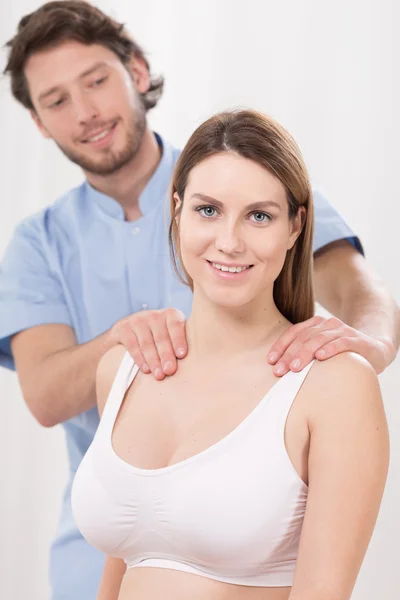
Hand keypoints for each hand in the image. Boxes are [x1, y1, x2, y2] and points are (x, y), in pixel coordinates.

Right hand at [110, 308, 186, 379]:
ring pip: (147, 343)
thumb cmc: (158, 337)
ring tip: (159, 375)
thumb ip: (181, 344)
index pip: (176, 325)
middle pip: (161, 337)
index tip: (182, 355)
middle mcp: (154, 315)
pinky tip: (145, 370)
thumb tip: (196, 364)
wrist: (128, 331)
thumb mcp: (171, 334)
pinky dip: (139, 358)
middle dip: (166, 355)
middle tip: (170, 371)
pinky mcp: (124, 328)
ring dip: (153, 360)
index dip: (179, 340)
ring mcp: (138, 320)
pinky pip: (132, 345)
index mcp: (171, 314)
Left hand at [267, 315, 394, 375]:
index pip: (293, 333)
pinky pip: (341, 342)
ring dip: (305, 353)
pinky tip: (320, 358)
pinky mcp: (356, 340)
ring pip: (319, 339)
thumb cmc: (340, 354)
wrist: (374, 350)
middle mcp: (327, 324)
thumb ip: (303, 355)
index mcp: (315, 325)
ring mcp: (342, 330)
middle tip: (279, 371)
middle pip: (304, 338)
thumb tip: (278, 369)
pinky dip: (330, 348)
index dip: (280, 346)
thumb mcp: (320, 352)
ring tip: (294, 368)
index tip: (270, 361)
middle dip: (289, 354)